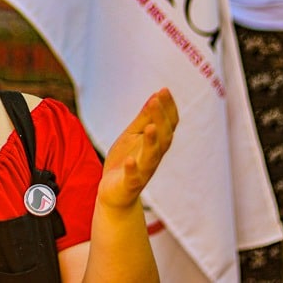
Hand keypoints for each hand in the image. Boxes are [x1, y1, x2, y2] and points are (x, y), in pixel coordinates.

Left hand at [97, 88, 177, 209]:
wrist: (114, 192)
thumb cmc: (126, 160)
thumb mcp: (132, 135)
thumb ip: (144, 118)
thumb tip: (155, 96)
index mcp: (156, 143)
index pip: (168, 124)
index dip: (168, 108)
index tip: (164, 90)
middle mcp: (154, 156)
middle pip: (163, 137)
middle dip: (160, 119)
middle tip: (156, 100)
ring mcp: (143, 171)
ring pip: (152, 156)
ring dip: (152, 142)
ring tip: (150, 127)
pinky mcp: (130, 184)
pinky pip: (133, 177)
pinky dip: (133, 169)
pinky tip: (130, 160)